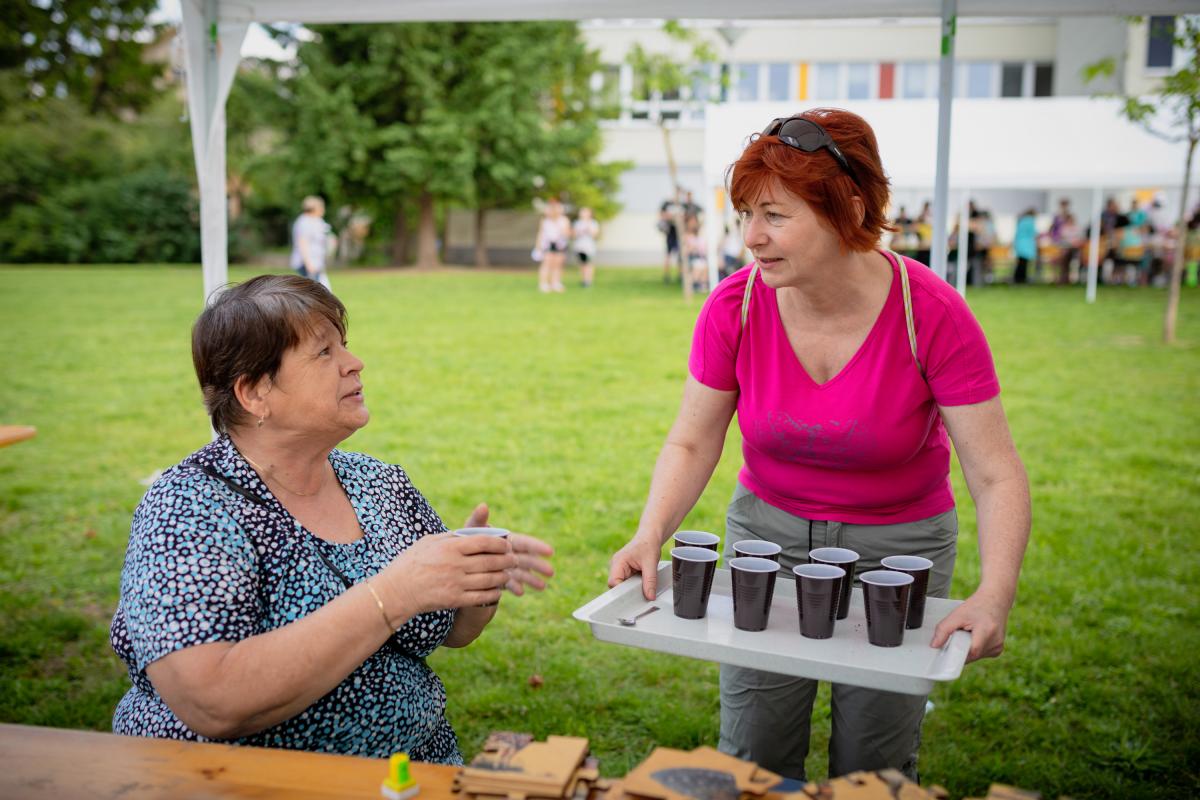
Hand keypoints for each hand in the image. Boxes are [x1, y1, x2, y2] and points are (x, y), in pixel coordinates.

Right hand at [379, 531, 515, 616]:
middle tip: (514, 559)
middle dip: (506, 560)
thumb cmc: (411, 563)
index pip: (484, 542)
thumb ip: (452, 536)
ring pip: (489, 579)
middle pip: (490, 561)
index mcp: (450, 547)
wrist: (397, 591)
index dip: (500, 544)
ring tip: (508, 574)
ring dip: (503, 576)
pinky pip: (481, 596)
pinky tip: (498, 590)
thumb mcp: (429, 541)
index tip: (507, 544)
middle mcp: (456, 564)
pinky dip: (493, 593)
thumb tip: (472, 532)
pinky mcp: (455, 600)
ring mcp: (456, 583)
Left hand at [462, 503, 553, 595]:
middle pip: (527, 559)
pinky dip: (514, 587)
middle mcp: (510, 553)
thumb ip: (478, 519)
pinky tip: (520, 592)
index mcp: (507, 540)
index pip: (525, 543)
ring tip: (543, 587)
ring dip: (532, 580)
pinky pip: (508, 584)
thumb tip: (483, 505)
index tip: (550, 551)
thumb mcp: (472, 529)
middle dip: (539, 565)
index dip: (537, 547)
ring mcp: (506, 567)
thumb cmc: (466, 540)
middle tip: (551, 572)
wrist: (458, 558)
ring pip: (521, 573)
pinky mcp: (500, 579)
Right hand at [607, 534, 662, 600]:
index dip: (622, 591)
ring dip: (632, 588)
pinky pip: (627, 583)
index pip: (613, 583)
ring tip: (643, 584)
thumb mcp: (651, 563)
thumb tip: (650, 597)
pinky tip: (642, 582)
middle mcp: (616, 566)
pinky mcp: (625, 572)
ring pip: (622, 586)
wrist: (650, 536)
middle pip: (616, 586)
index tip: (634, 596)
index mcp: (618, 562)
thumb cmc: (648, 544)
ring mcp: (620, 569)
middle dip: (628, 591)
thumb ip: (650, 581)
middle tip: (641, 592)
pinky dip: (634, 585)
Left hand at [930, 589, 1010, 662]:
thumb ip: (944, 630)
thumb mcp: (957, 614)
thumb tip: (934, 645)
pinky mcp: (998, 650)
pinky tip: (976, 636)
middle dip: (961, 648)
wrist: (995, 600)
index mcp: (987, 631)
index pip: (971, 652)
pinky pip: (980, 655)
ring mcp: (998, 647)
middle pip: (971, 656)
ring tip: (969, 632)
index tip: (947, 651)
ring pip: (975, 657)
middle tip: (959, 635)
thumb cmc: (977, 606)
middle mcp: (996, 642)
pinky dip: (974, 648)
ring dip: (968, 648)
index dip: (957, 653)